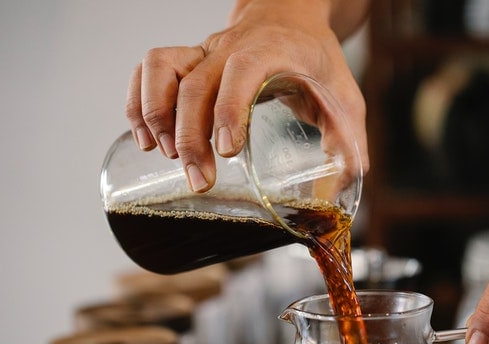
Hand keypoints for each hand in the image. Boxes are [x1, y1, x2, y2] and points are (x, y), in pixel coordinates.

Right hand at [125, 0, 369, 192]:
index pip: (242, 71)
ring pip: (161, 67)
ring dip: (154, 113)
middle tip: (199, 181)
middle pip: (195, 84)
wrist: (291, 16)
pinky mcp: (187, 61)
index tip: (227, 151)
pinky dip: (138, 102)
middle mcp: (230, 47)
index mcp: (271, 51)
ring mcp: (203, 51)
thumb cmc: (317, 60)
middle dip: (190, 137)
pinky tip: (144, 136)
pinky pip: (148, 69)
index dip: (229, 109)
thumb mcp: (344, 95)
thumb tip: (350, 181)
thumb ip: (349, 139)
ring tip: (164, 155)